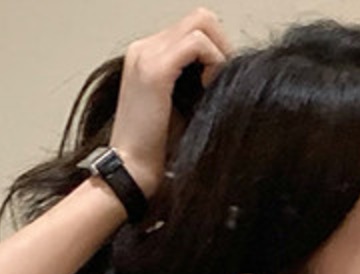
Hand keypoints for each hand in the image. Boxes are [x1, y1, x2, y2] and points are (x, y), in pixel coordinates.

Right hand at [109, 8, 232, 196]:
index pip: (193, 30)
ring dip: (220, 53)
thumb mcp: (180, 109)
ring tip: (217, 86)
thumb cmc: (156, 150)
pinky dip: (214, 61)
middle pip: (200, 19)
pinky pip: (197, 43)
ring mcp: (147, 55)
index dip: (217, 50)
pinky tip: (211, 88)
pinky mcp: (155, 70)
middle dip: (223, 45)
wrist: (130, 170)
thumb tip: (228, 78)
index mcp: (147, 56)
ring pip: (201, 23)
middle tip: (228, 79)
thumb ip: (196, 86)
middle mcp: (144, 48)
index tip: (226, 81)